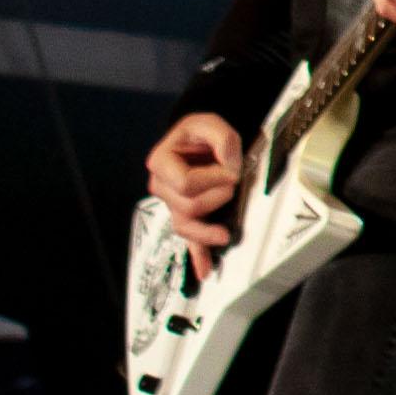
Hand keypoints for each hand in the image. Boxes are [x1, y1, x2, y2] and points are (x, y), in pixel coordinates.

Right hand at [146, 112, 241, 281]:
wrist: (201, 137)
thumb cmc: (202, 131)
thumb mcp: (212, 124)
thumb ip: (222, 139)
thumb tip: (229, 166)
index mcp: (161, 163)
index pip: (186, 184)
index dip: (213, 179)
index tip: (232, 170)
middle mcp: (161, 187)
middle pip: (188, 206)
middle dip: (217, 197)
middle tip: (234, 182)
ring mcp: (172, 203)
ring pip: (186, 226)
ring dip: (208, 230)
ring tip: (226, 233)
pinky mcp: (185, 215)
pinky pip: (188, 239)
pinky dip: (197, 254)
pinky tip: (204, 270)